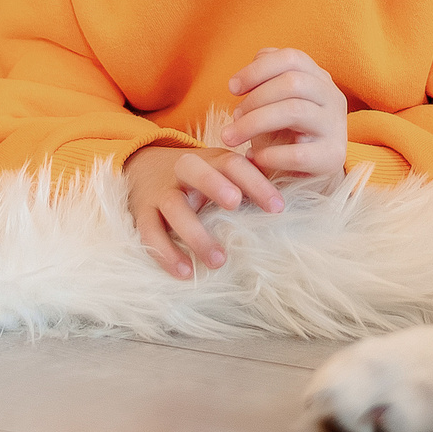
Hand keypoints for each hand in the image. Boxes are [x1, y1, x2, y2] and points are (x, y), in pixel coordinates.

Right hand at [123, 144, 283, 278]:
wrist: (144, 166)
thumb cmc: (200, 176)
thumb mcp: (222, 171)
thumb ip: (250, 181)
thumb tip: (290, 198)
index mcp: (210, 159)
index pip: (233, 164)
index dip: (256, 182)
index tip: (277, 207)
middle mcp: (183, 171)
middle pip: (196, 170)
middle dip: (215, 184)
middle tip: (235, 204)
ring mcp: (161, 192)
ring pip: (174, 207)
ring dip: (195, 233)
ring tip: (218, 260)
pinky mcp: (142, 212)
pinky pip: (150, 232)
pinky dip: (165, 253)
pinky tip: (185, 272)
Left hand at [224, 48, 348, 181]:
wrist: (306, 175)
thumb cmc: (284, 134)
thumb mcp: (273, 103)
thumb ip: (263, 81)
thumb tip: (241, 80)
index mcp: (319, 78)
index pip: (291, 58)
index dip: (257, 69)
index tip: (232, 88)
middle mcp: (333, 97)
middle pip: (292, 82)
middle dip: (254, 99)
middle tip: (232, 117)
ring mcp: (336, 127)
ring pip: (294, 111)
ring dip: (254, 123)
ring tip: (231, 137)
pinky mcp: (332, 157)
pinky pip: (298, 153)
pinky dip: (270, 155)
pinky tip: (253, 157)